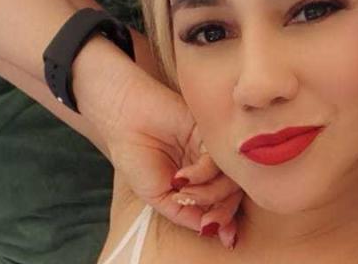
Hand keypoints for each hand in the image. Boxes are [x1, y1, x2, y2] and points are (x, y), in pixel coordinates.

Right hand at [89, 61, 243, 249]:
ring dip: (210, 195)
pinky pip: (218, 159)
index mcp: (198, 181)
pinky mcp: (209, 132)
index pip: (223, 203)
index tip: (224, 237)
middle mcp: (208, 165)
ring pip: (229, 179)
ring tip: (184, 193)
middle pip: (232, 193)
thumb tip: (211, 231)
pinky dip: (202, 174)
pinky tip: (182, 176)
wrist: (124, 120)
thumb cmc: (135, 155)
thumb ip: (183, 213)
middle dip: (223, 212)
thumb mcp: (157, 196)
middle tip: (208, 220)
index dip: (226, 221)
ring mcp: (210, 149)